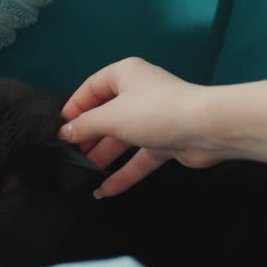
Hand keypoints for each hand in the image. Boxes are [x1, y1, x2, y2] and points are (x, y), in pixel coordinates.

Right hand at [60, 58, 222, 197]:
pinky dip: (123, 173)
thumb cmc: (154, 113)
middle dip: (88, 137)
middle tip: (68, 157)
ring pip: (122, 139)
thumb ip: (86, 126)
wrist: (206, 129)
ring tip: (81, 175)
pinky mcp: (165, 142)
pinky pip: (139, 158)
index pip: (92, 88)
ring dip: (103, 157)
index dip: (75, 108)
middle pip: (106, 115)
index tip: (60, 130)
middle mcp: (138, 93)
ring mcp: (153, 119)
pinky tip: (104, 190)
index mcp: (125, 75)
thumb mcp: (112, 117)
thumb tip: (65, 132)